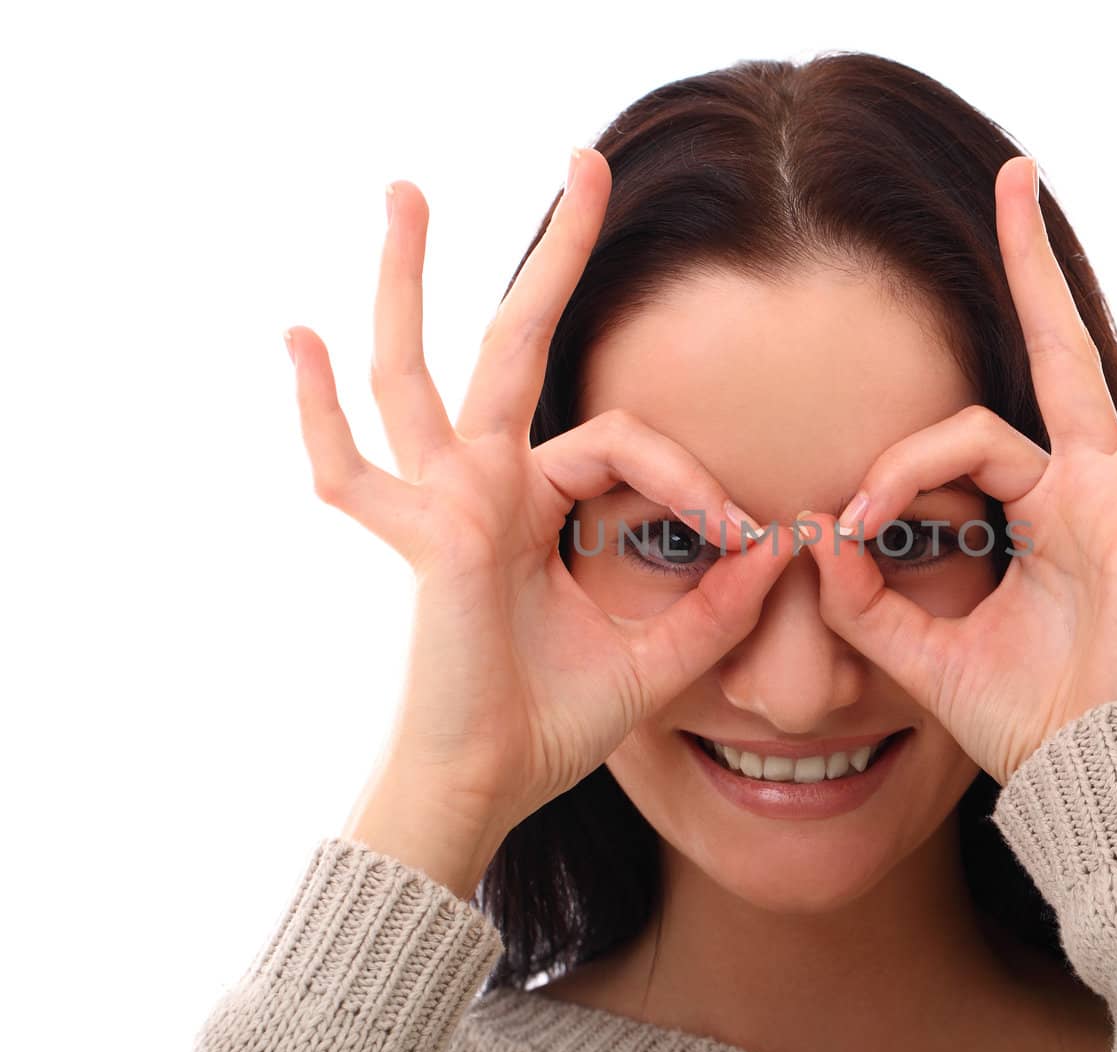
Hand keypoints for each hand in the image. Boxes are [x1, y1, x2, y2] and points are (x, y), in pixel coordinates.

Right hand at [283, 149, 788, 859]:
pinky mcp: (433, 533)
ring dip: (409, 278)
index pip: (626, 442)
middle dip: (558, 255)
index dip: (697, 482)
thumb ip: (718, 608)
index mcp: (541, 503)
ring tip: (403, 188)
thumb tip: (783, 547)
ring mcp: (446, 501)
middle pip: (518, 343)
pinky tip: (295, 336)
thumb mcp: (659, 659)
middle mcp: (488, 484)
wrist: (488, 788)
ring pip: (422, 370)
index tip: (750, 537)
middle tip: (588, 161)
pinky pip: (352, 469)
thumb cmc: (554, 726)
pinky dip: (316, 411)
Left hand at [800, 156, 1116, 785]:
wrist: (1082, 783)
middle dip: (1032, 267)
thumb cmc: (1022, 720)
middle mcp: (1088, 492)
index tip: (847, 525)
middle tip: (1016, 174)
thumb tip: (816, 540)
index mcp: (1033, 508)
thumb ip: (866, 603)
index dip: (898, 469)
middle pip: (1062, 357)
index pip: (961, 440)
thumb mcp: (922, 656)